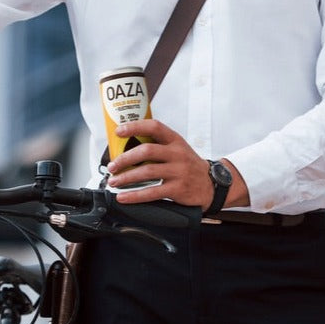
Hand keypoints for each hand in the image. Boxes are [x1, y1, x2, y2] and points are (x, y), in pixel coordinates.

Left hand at [105, 118, 244, 207]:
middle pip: (147, 151)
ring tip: (114, 181)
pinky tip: (124, 197)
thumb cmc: (188, 166)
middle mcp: (178, 154)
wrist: (212, 185)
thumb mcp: (178, 149)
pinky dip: (134, 196)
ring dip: (126, 177)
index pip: (155, 127)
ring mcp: (179, 172)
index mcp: (175, 140)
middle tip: (112, 166)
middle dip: (125, 158)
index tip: (118, 131)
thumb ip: (158, 146)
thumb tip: (126, 147)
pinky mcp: (178, 189)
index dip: (135, 126)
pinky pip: (152, 192)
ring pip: (147, 172)